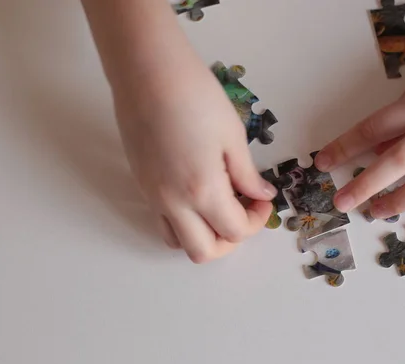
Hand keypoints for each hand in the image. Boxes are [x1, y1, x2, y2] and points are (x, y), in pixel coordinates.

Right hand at [113, 54, 275, 262]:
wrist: (147, 71)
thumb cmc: (195, 96)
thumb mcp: (232, 135)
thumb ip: (246, 174)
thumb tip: (260, 195)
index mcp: (202, 191)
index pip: (235, 231)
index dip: (257, 221)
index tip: (263, 200)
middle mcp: (173, 202)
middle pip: (204, 252)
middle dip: (230, 240)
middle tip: (243, 213)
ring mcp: (152, 196)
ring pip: (178, 242)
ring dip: (204, 235)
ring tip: (219, 207)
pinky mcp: (141, 184)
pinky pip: (162, 221)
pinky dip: (183, 222)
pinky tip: (196, 194)